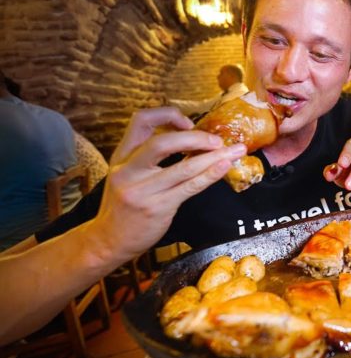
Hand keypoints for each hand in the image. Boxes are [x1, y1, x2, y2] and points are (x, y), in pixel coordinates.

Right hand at [92, 107, 246, 259]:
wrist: (108, 241)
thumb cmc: (124, 206)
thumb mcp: (126, 174)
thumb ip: (148, 156)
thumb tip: (191, 139)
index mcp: (121, 156)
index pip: (141, 120)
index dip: (168, 116)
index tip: (189, 124)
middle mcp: (129, 170)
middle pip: (162, 142)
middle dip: (195, 138)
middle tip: (217, 140)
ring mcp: (142, 190)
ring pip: (183, 167)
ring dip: (214, 157)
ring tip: (235, 151)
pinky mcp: (158, 208)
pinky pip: (190, 187)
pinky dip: (210, 175)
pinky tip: (224, 167)